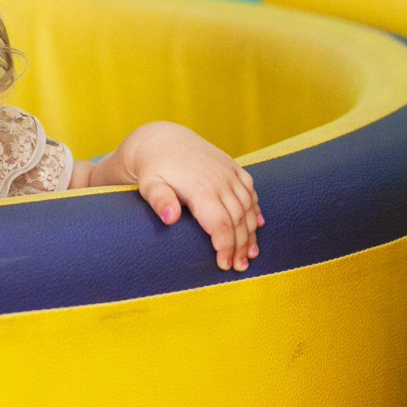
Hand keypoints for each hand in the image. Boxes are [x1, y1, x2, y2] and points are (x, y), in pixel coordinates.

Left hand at [84, 122, 263, 270]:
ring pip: (248, 207)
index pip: (220, 224)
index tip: (223, 265)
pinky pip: (251, 190)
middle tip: (239, 267)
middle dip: (240, 246)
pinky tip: (258, 225)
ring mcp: (229, 173)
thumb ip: (160, 201)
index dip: (225, 246)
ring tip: (250, 254)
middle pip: (237, 219)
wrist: (162, 140)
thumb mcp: (149, 185)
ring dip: (251, 232)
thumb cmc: (153, 169)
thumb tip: (170, 219)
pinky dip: (255, 209)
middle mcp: (220, 180)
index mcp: (200, 188)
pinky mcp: (233, 167)